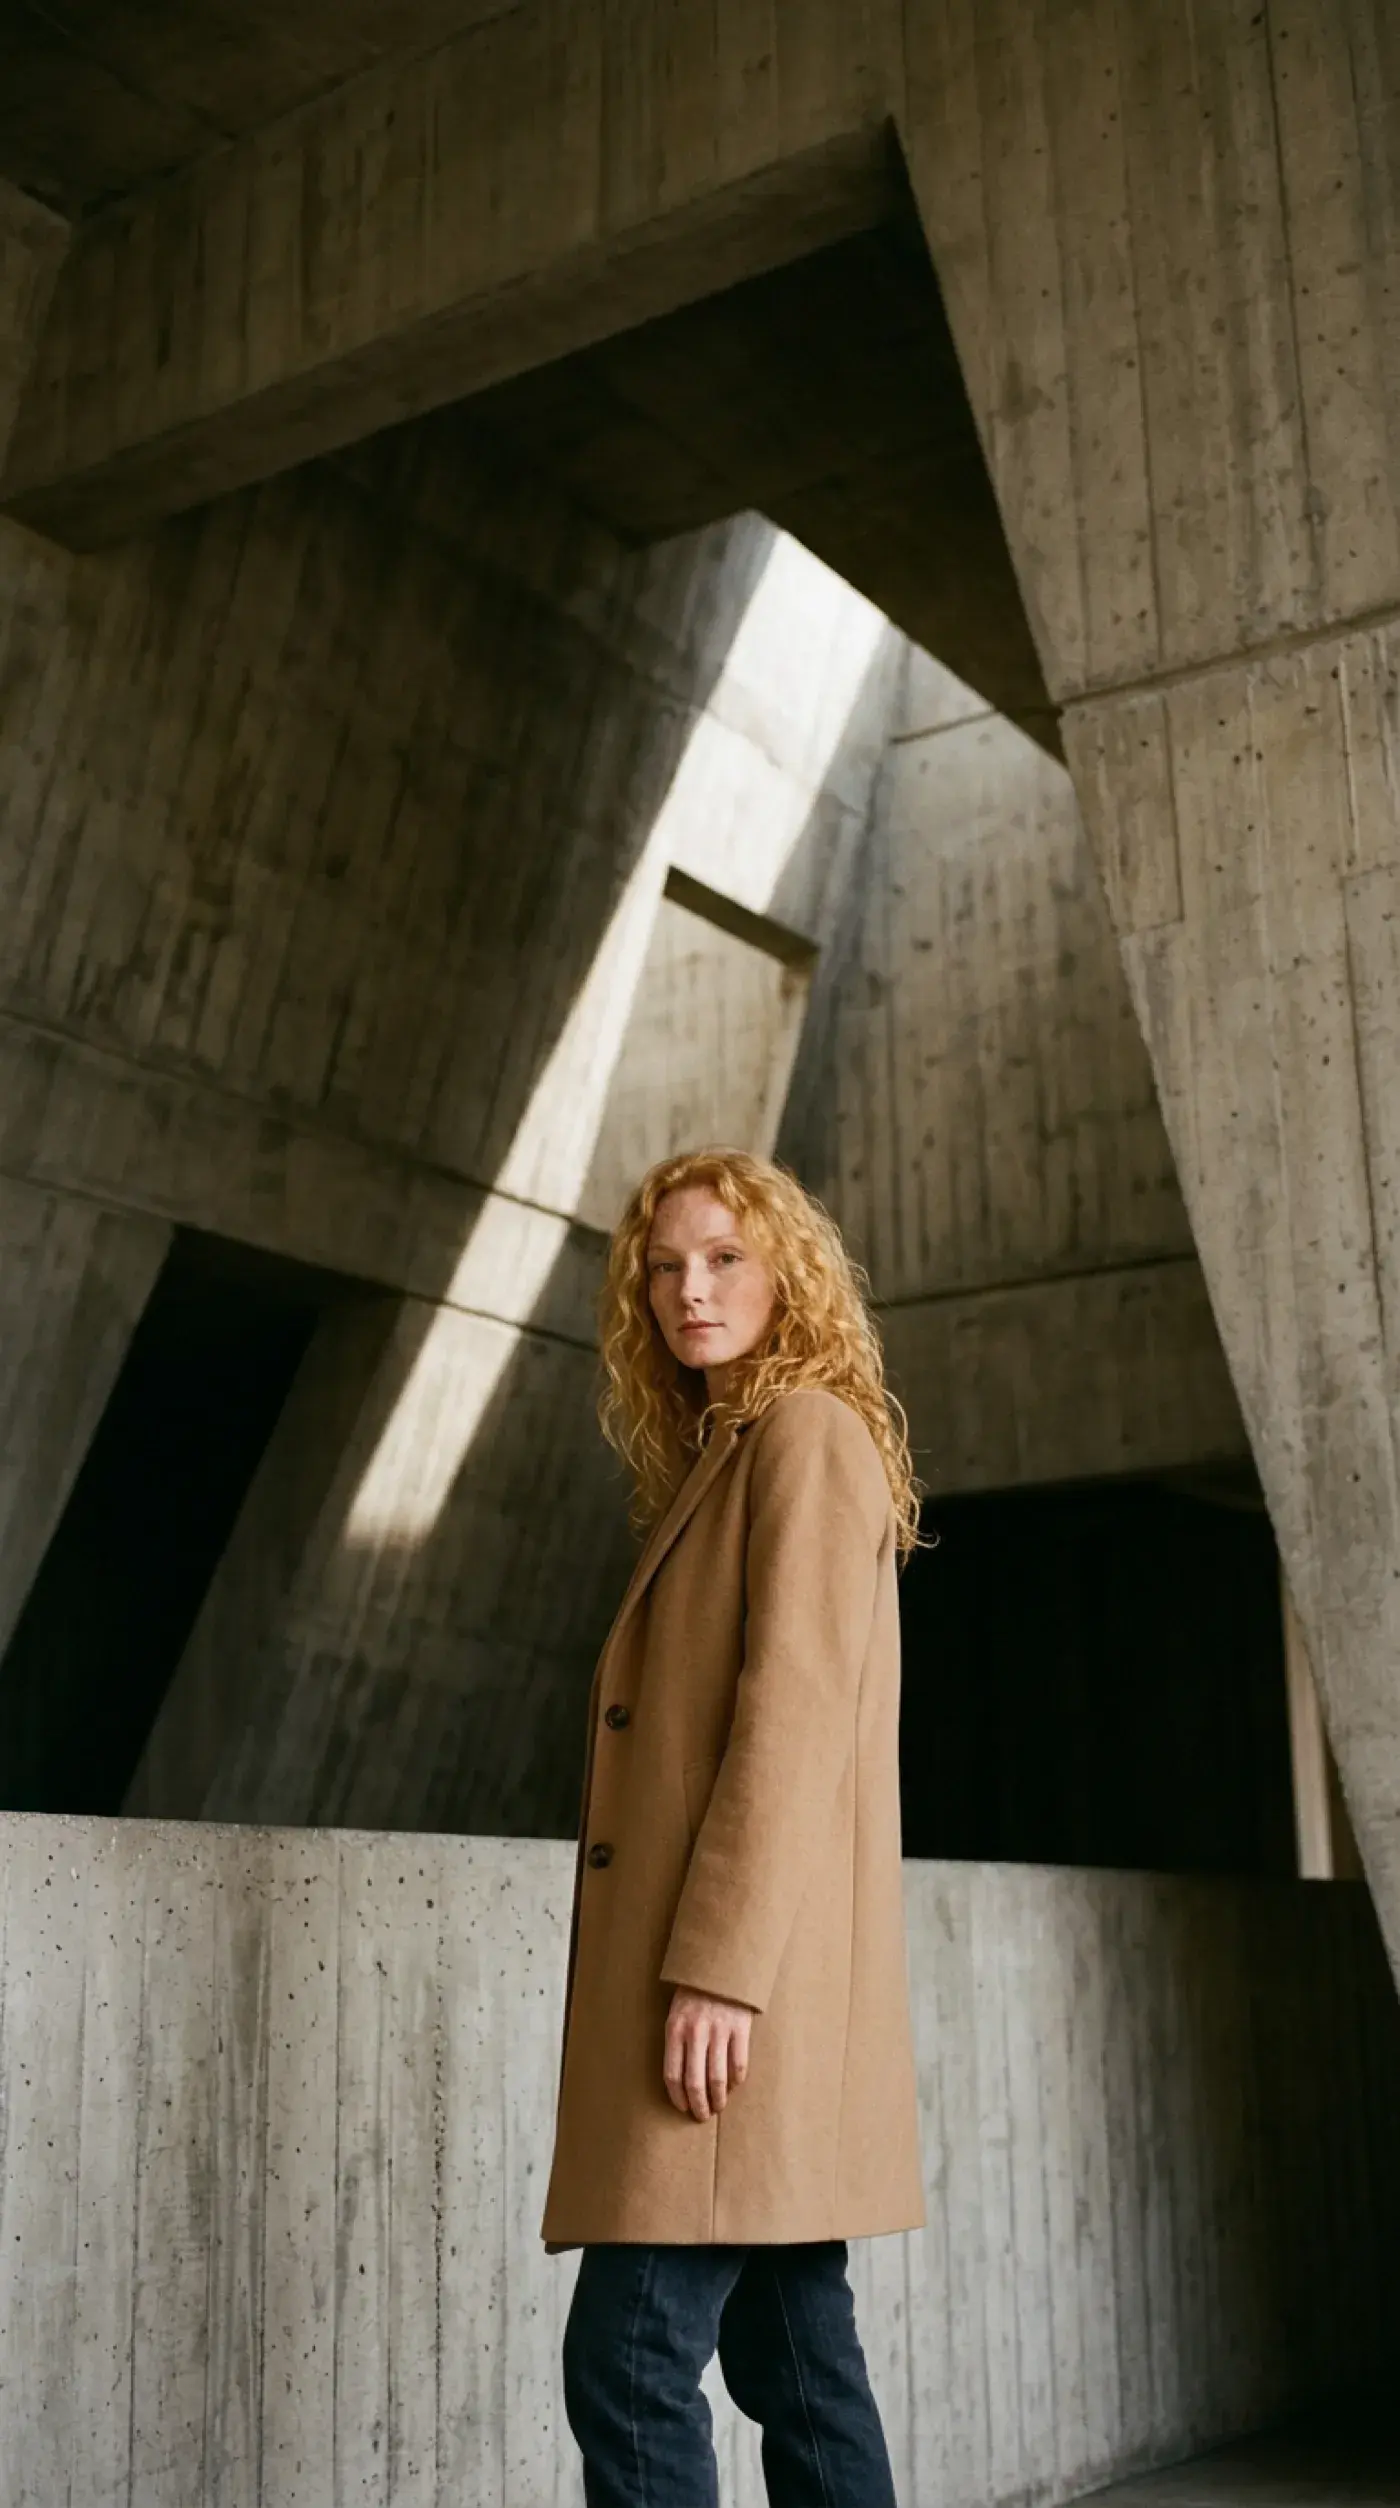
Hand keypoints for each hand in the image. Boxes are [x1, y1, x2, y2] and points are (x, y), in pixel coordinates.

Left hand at [663, 1986, 752, 2120]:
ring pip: (718, 2078)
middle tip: (702, 2116)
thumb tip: (682, 2079)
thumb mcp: (676, 2013)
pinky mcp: (740, 2028)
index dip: (678, 2098)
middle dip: (699, 2105)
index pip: (672, 2075)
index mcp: (675, 2029)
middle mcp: (695, 2032)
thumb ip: (677, 2042)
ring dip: (718, 2098)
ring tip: (718, 2106)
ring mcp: (719, 2030)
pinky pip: (739, 2064)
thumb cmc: (694, 1993)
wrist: (720, 1965)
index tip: (683, 2108)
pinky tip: (733, 2084)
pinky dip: (736, 2080)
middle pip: (695, 2082)